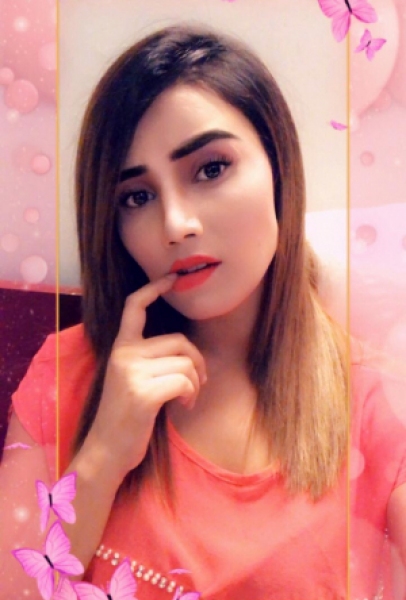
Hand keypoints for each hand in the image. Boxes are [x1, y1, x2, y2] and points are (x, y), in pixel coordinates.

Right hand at [86, 275, 206, 478]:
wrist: (107, 450)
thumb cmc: (126, 416)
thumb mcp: (131, 379)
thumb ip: (149, 359)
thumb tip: (187, 352)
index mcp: (120, 348)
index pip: (135, 308)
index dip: (154, 290)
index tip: (171, 278)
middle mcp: (124, 354)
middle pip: (179, 341)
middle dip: (197, 361)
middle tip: (198, 383)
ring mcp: (132, 372)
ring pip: (186, 363)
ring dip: (196, 383)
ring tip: (187, 399)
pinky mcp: (144, 393)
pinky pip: (185, 382)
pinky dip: (192, 395)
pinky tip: (183, 406)